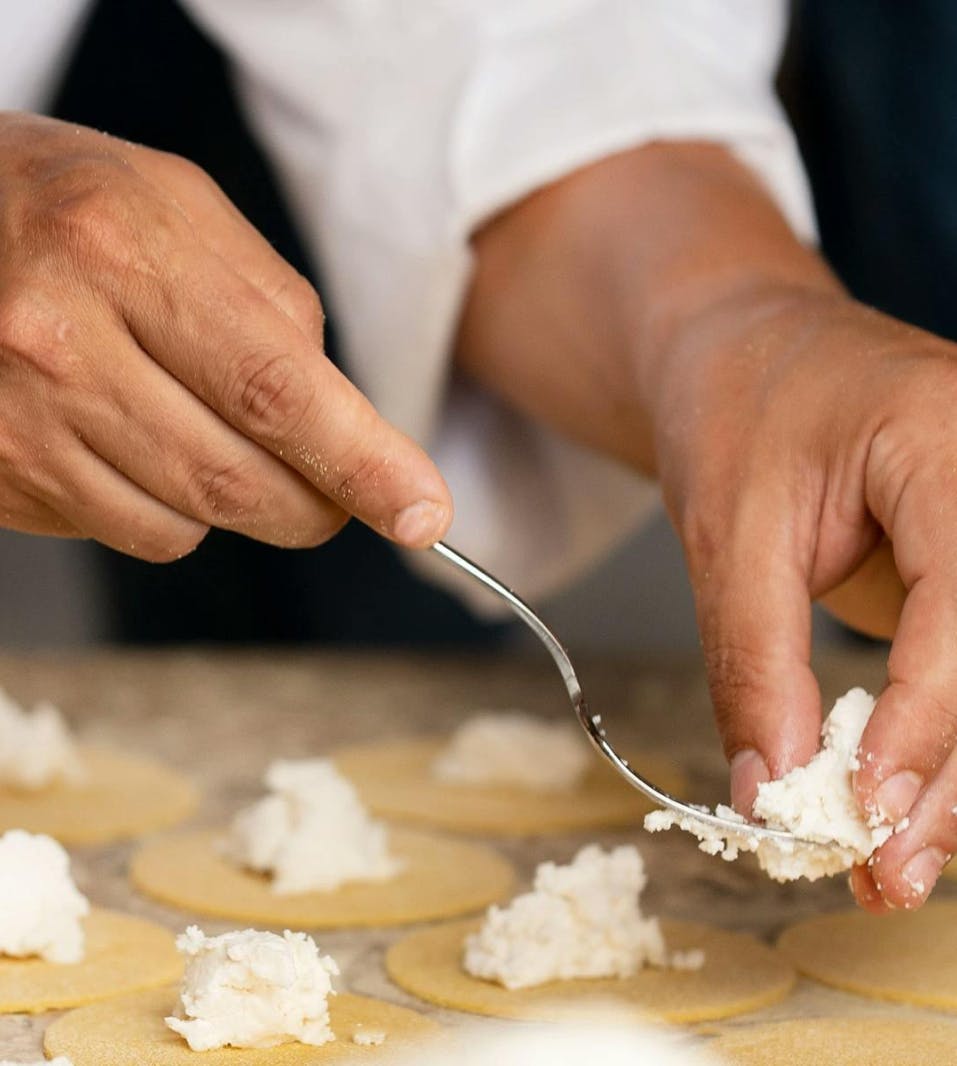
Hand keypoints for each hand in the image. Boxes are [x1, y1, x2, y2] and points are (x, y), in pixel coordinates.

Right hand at [0, 113, 450, 558]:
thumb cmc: (74, 209)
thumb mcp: (182, 209)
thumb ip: (276, 307)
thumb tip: (346, 418)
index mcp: (124, 251)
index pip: (274, 388)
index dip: (361, 463)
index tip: (422, 515)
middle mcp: (59, 340)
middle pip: (235, 479)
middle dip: (315, 505)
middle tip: (343, 494)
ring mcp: (19, 419)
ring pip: (186, 524)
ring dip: (234, 499)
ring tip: (199, 421)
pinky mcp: (2, 474)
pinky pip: (128, 532)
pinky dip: (166, 507)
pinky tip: (139, 442)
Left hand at [655, 285, 956, 909]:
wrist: (746, 351)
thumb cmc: (737, 409)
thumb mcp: (727, 532)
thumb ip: (754, 659)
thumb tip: (773, 787)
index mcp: (945, 442)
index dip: (928, 720)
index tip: (870, 810)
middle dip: (952, 775)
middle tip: (887, 870)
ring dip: (956, 777)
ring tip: (895, 863)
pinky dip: (945, 740)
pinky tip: (909, 802)